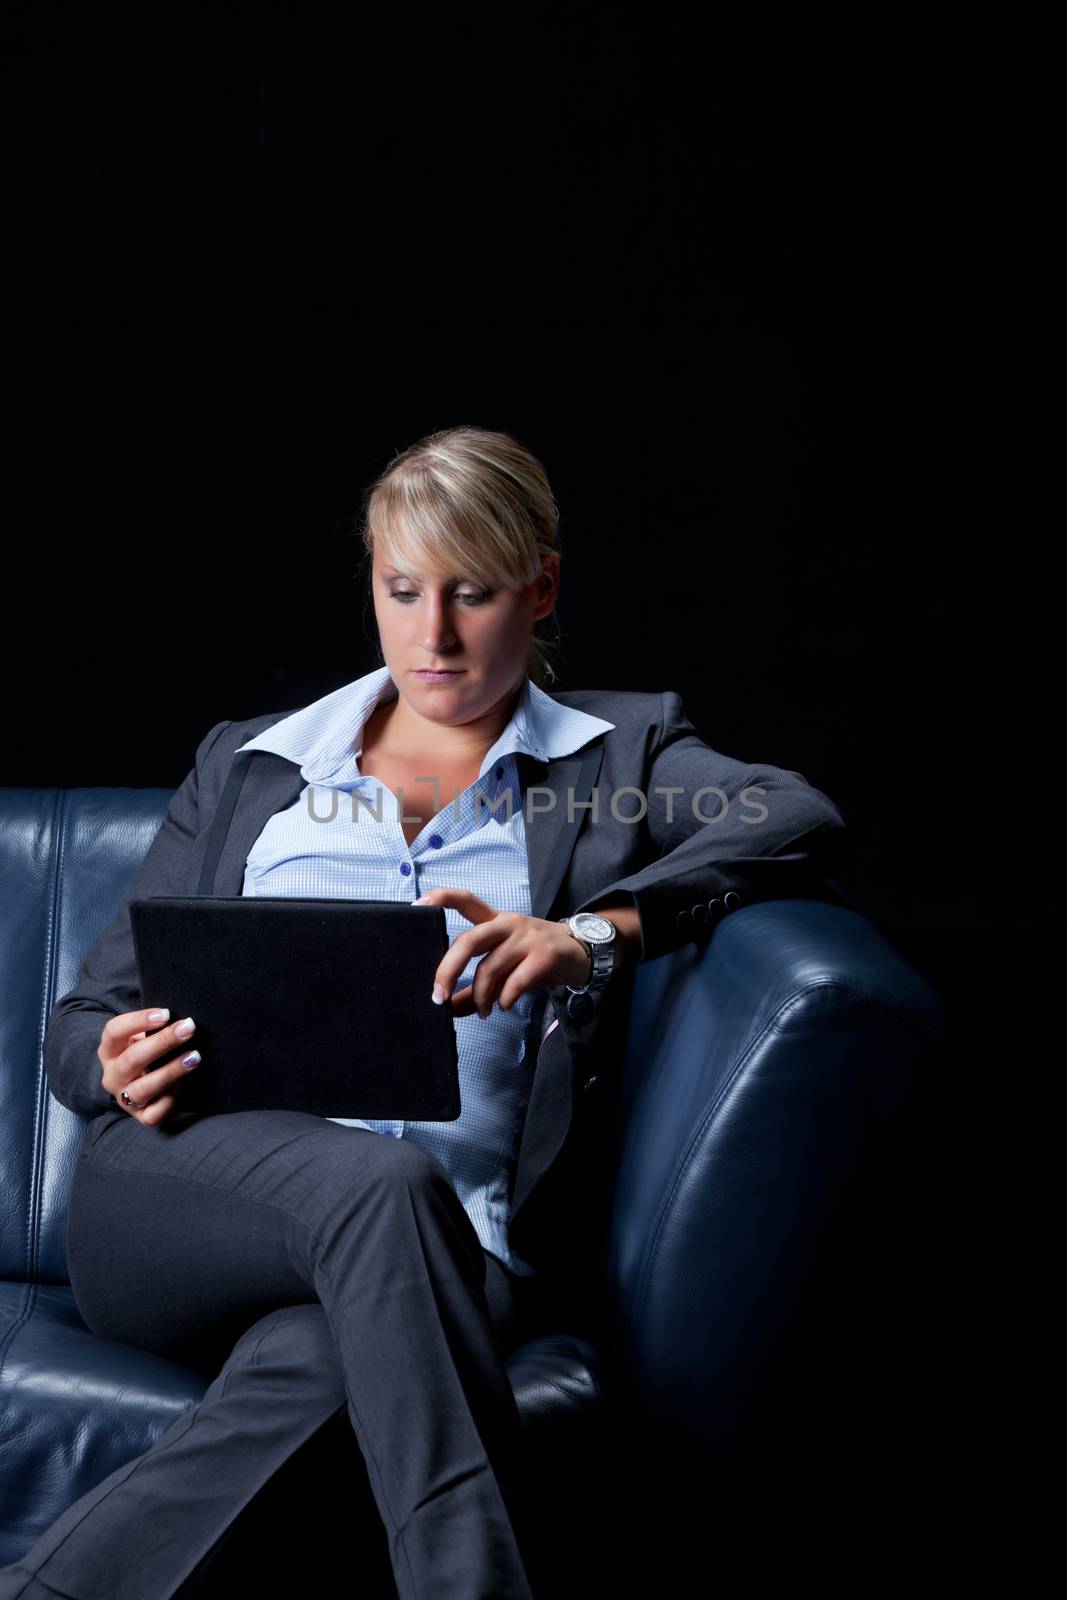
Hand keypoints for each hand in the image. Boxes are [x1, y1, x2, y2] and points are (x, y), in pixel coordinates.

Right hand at [97, 1008, 200, 1125]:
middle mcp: (112, 1076)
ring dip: (171, 1071)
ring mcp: (124, 1098)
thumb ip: (153, 1029)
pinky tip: (184, 1084)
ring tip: (194, 1057)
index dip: (138, 1020)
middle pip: (132, 1059)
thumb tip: (180, 1020)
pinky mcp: (141, 1117)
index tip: (166, 1013)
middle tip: (188, 1028)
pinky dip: (170, 1099)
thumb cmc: (146, 1053)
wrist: (141, 1086)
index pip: (114, 1032)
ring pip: (143, 1088)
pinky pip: (154, 1113)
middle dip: (163, 1042)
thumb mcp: (141, 1038)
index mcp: (109, 1051)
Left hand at [415, 890, 594, 1018]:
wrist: (581, 954)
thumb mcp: (505, 967)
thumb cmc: (535, 958)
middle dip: (448, 969)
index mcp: (495, 920)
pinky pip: (515, 982)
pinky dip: (505, 999)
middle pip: (469, 940)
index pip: (466, 900)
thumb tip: (447, 1008)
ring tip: (485, 1011)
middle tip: (438, 995)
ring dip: (481, 996)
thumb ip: (475, 987)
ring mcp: (527, 938)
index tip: (418, 905)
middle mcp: (508, 924)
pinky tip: (505, 1005)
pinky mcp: (544, 956)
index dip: (441, 898)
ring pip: (490, 968)